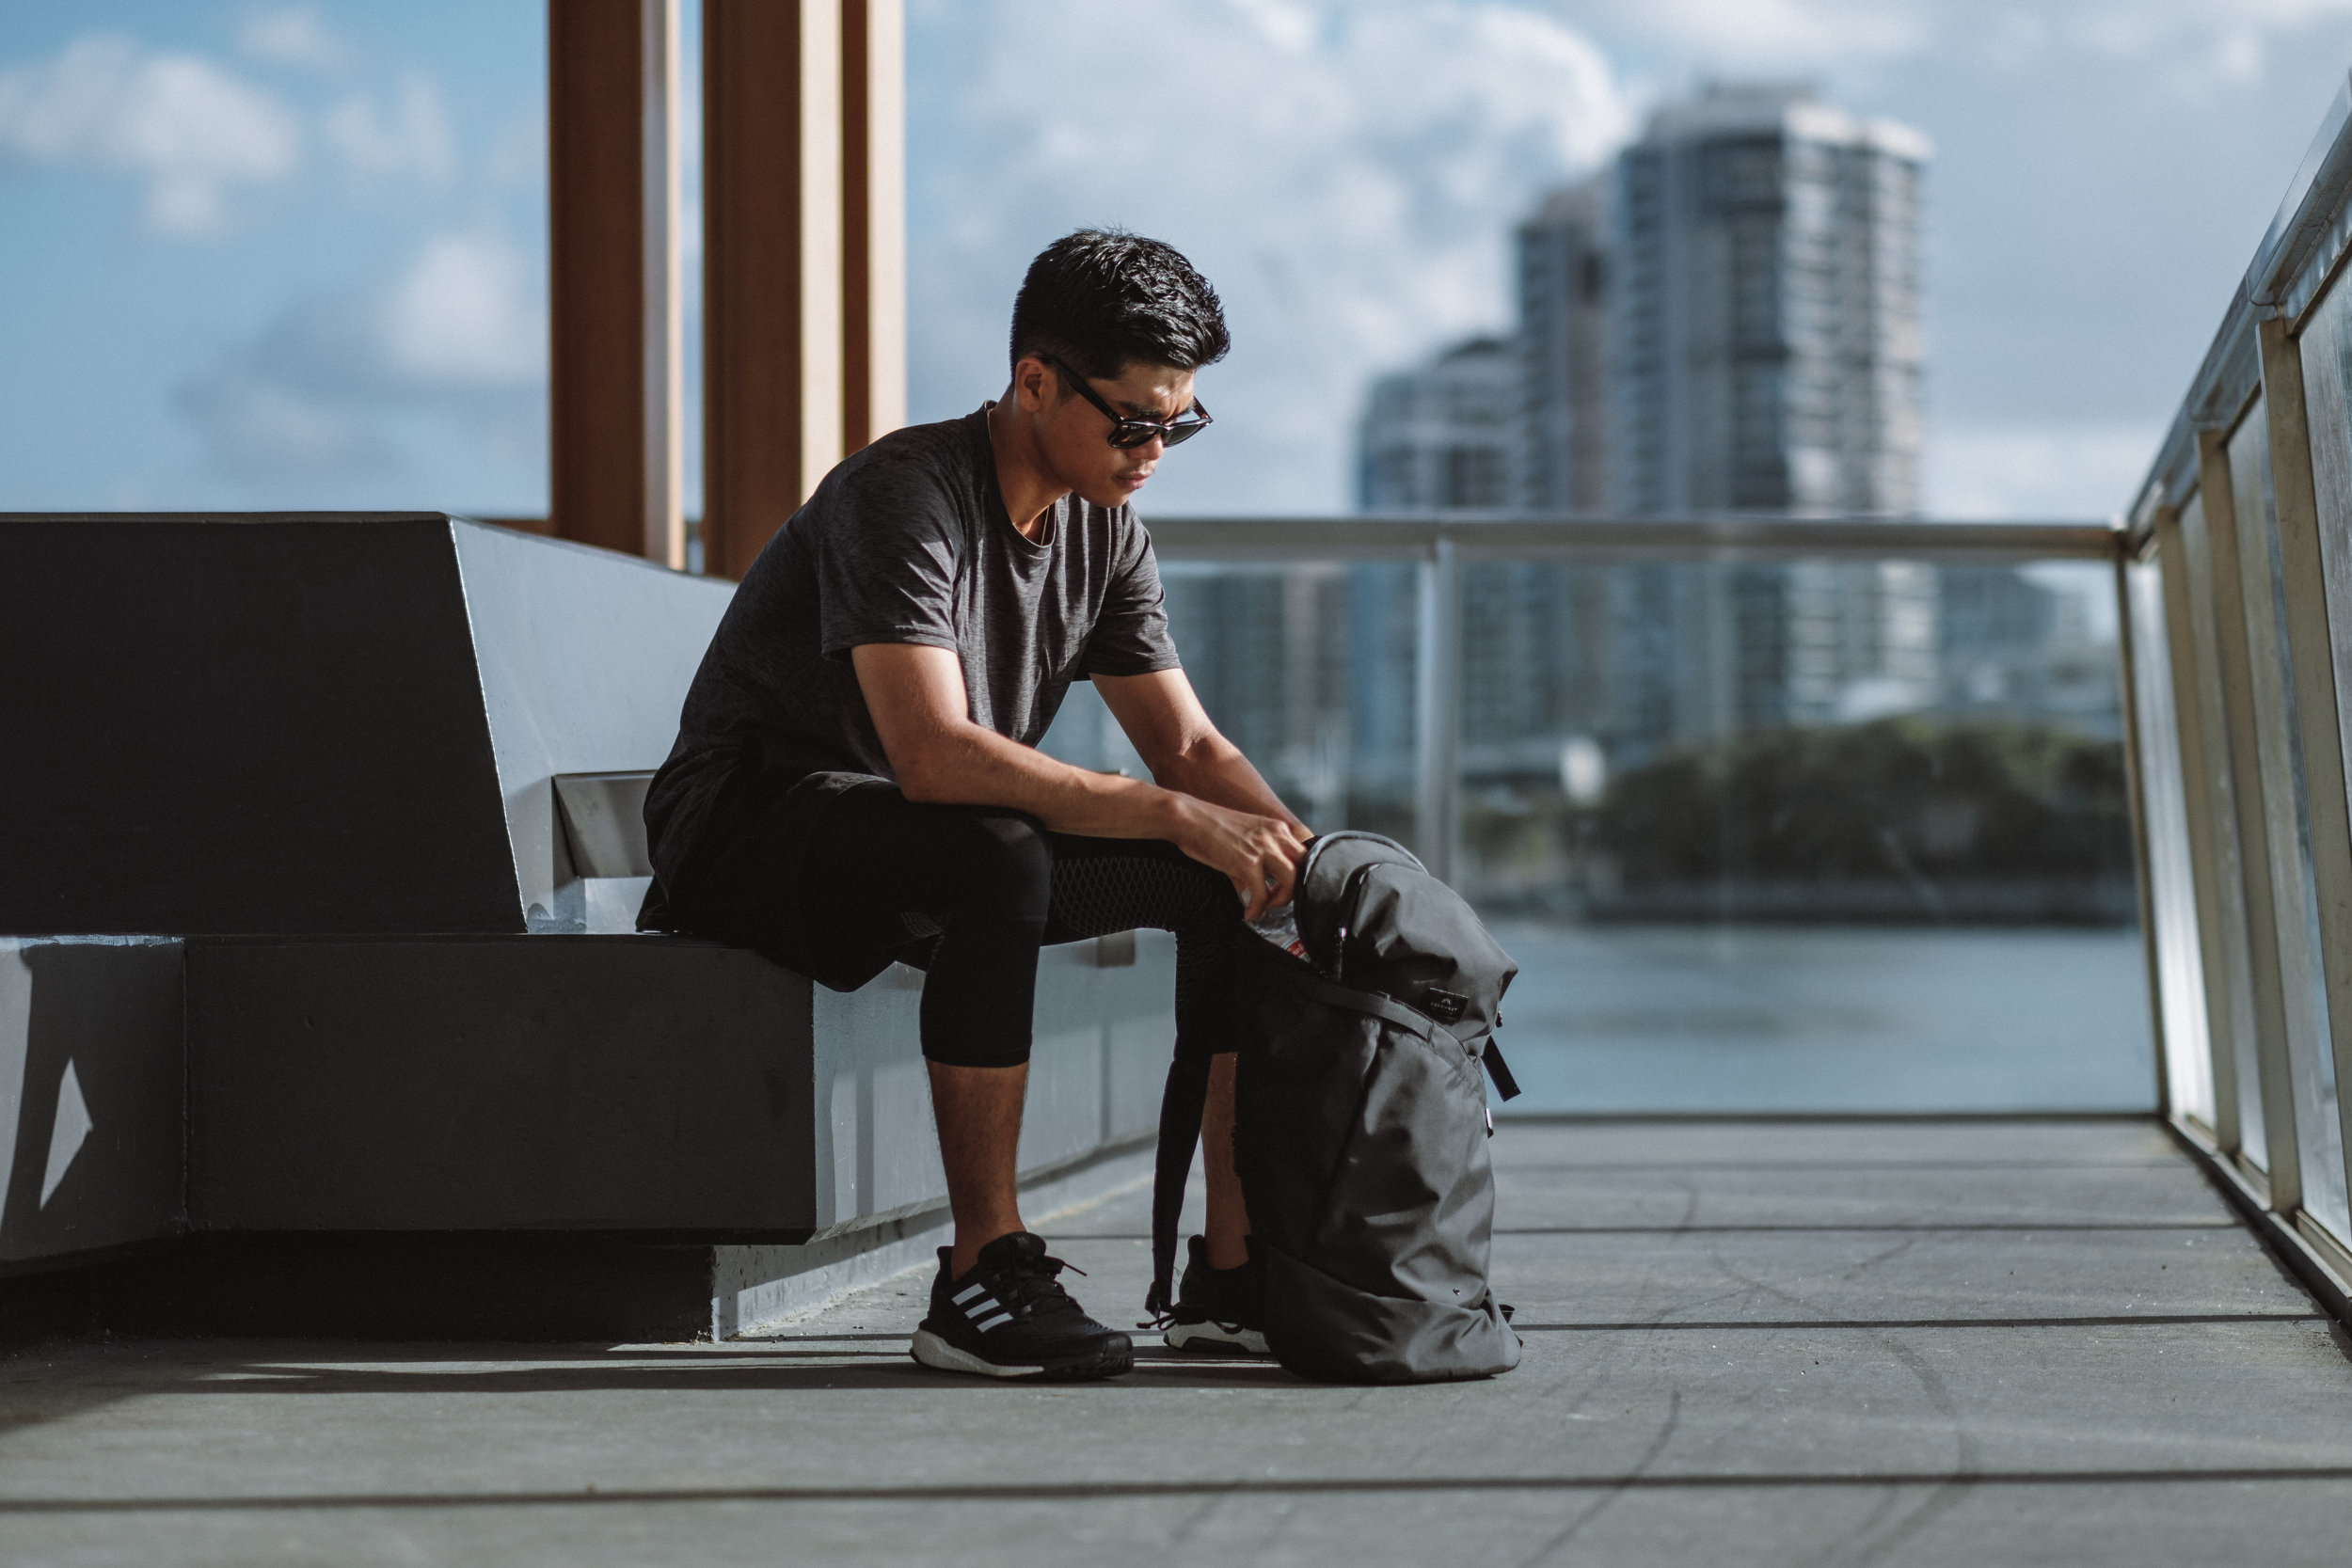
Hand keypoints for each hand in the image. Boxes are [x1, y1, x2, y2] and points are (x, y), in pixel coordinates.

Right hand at [1167, 797, 1309, 920]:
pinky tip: (1248, 913)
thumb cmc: (1207, 827)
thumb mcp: (1242, 839)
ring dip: (1281, 900)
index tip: (1284, 888)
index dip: (1297, 875)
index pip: (1303, 854)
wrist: (1187, 818)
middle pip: (1304, 868)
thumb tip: (1251, 893)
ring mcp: (1263, 848)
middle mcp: (1275, 835)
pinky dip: (1257, 909)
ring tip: (1265, 906)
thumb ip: (1254, 863)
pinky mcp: (1247, 862)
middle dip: (1294, 888)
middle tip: (1276, 899)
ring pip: (1292, 881)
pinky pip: (1262, 894)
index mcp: (1276, 828)